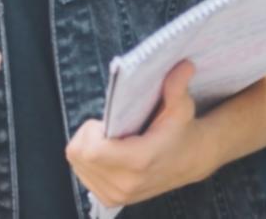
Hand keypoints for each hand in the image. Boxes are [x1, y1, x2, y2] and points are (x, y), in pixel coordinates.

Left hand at [66, 60, 207, 208]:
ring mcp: (117, 195)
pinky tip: (107, 154)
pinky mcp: (110, 200)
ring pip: (76, 164)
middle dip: (87, 136)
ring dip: (86, 148)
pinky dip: (88, 162)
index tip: (105, 122)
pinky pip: (81, 175)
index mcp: (139, 161)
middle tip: (107, 128)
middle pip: (78, 155)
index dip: (90, 131)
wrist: (189, 160)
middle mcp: (126, 183)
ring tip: (109, 141)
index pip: (90, 151)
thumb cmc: (180, 129)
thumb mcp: (181, 107)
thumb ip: (177, 87)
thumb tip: (184, 64)